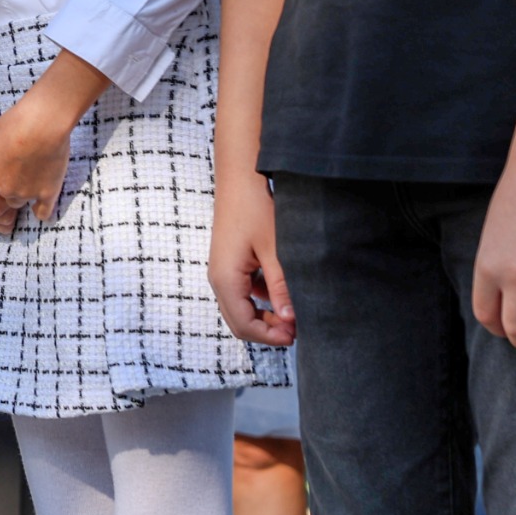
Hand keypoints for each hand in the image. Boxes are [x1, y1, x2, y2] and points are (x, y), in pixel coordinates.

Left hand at [0, 89, 80, 222]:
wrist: (43, 123)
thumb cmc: (16, 121)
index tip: (4, 166)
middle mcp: (3, 188)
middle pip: (2, 195)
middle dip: (8, 186)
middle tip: (19, 171)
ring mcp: (25, 193)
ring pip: (19, 203)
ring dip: (23, 194)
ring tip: (31, 181)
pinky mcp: (47, 193)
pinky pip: (43, 213)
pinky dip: (41, 211)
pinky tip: (42, 206)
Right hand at [0, 119, 17, 233]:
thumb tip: (7, 182)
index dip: (11, 195)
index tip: (15, 176)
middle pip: (3, 219)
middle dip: (13, 202)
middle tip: (13, 179)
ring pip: (3, 224)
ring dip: (11, 208)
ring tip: (7, 184)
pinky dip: (6, 211)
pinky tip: (3, 191)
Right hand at [208, 172, 294, 346]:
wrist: (241, 177)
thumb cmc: (255, 208)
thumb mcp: (275, 250)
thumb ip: (282, 288)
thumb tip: (289, 321)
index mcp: (225, 279)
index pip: (243, 325)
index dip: (269, 337)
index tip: (296, 335)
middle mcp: (218, 278)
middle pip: (239, 321)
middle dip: (267, 330)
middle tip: (297, 329)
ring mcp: (223, 270)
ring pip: (241, 308)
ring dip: (265, 316)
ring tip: (294, 312)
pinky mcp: (230, 263)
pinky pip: (243, 292)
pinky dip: (262, 300)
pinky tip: (283, 290)